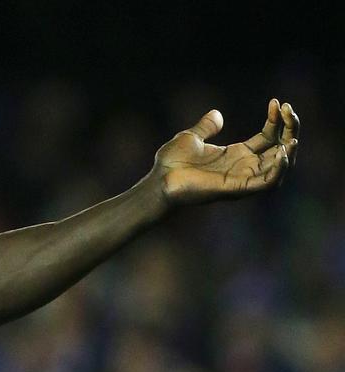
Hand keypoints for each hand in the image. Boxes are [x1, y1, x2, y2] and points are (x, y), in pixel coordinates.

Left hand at [150, 98, 298, 205]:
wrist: (158, 181)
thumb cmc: (172, 163)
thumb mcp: (192, 138)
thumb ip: (206, 127)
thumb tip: (216, 114)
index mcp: (236, 155)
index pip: (269, 137)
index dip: (277, 120)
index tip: (276, 102)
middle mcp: (243, 167)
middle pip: (281, 149)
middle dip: (291, 130)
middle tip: (289, 110)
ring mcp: (241, 179)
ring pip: (280, 168)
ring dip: (290, 150)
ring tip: (293, 134)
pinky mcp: (236, 189)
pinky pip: (267, 183)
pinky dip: (279, 169)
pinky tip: (281, 152)